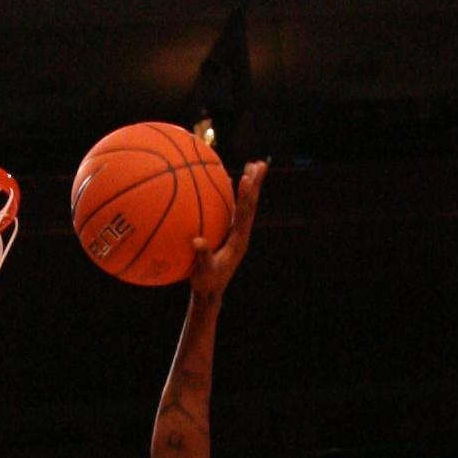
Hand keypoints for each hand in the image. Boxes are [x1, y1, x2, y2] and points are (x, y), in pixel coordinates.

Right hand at [189, 159, 266, 300]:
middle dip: (255, 185)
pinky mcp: (230, 233)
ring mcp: (237, 233)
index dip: (246, 196)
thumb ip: (203, 257)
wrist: (210, 292)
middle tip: (260, 164)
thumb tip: (197, 241)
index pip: (244, 215)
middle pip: (251, 206)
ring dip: (250, 186)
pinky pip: (235, 209)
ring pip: (245, 205)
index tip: (246, 177)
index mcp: (238, 242)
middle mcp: (241, 234)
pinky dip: (236, 194)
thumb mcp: (203, 272)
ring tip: (253, 165)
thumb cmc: (206, 283)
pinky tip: (232, 181)